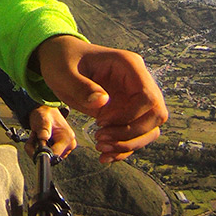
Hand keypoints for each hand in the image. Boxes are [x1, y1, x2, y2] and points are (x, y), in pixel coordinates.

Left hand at [26, 105, 75, 157]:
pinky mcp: (62, 149)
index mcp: (67, 137)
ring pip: (50, 157)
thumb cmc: (45, 113)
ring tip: (36, 137)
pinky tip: (40, 140)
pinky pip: (50, 154)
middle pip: (52, 157)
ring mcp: (67, 147)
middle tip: (33, 137)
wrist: (46, 110)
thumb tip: (43, 139)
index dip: (41, 151)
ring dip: (39, 149)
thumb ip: (43, 129)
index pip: (54, 154)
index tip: (34, 143)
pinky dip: (42, 149)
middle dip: (38, 150)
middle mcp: (70, 144)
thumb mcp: (42, 119)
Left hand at [34, 35, 167, 163]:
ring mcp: (134, 97)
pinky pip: (137, 135)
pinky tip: (105, 154)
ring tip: (100, 147)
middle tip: (100, 138)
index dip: (129, 115)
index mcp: (128, 65)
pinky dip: (124, 149)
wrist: (59, 61)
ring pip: (150, 128)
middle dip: (131, 133)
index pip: (148, 96)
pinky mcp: (127, 111)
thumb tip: (104, 101)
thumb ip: (81, 87)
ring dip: (128, 144)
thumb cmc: (62, 60)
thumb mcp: (64, 72)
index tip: (101, 121)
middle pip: (156, 114)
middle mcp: (137, 81)